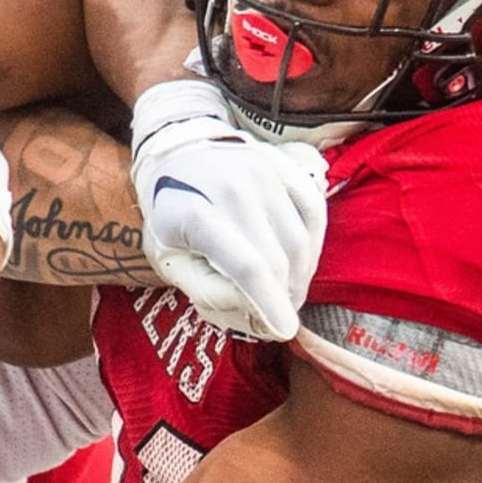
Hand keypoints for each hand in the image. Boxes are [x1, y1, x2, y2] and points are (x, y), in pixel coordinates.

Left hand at [131, 79, 326, 340]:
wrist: (178, 152)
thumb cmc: (170, 213)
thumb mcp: (167, 256)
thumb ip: (204, 286)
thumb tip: (253, 307)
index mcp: (195, 213)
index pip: (244, 264)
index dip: (268, 302)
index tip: (284, 330)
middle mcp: (234, 188)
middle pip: (278, 258)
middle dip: (284, 296)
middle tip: (280, 316)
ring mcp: (263, 172)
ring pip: (300, 239)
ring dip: (300, 275)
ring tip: (287, 293)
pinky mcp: (285, 167)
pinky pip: (314, 213)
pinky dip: (313, 245)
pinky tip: (300, 263)